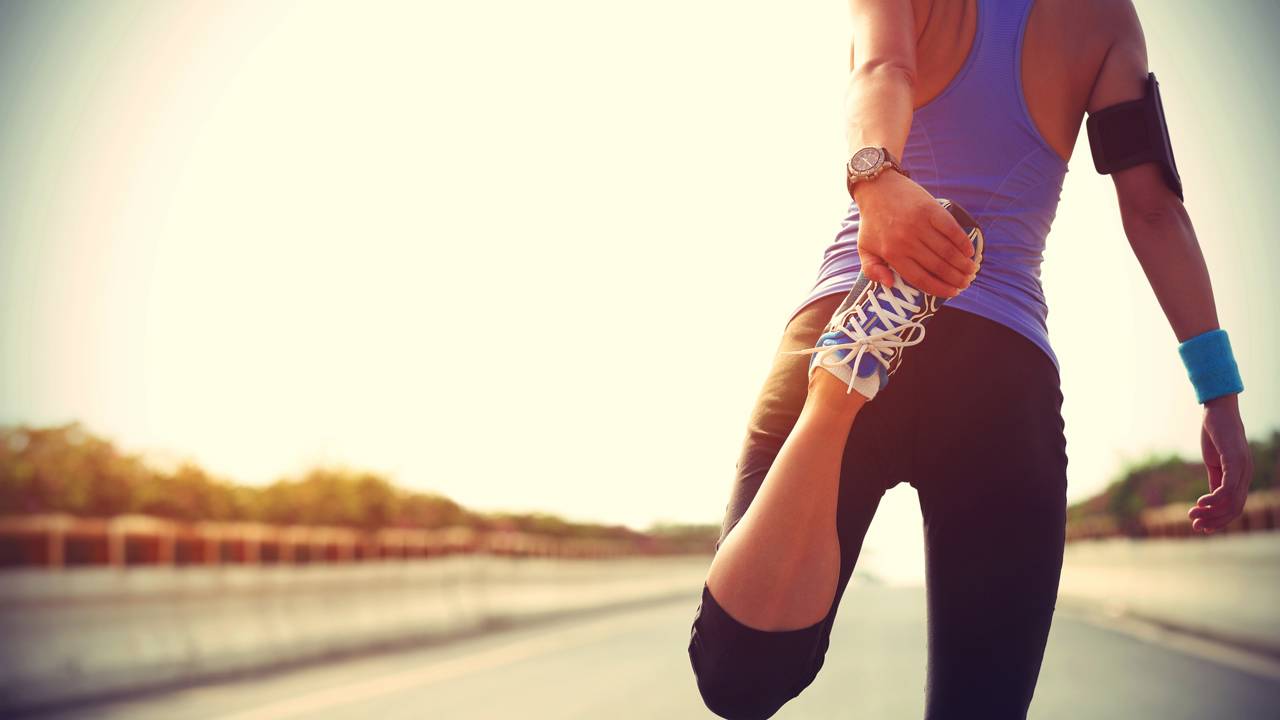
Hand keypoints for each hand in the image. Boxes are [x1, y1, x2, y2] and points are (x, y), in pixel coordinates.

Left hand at [852, 170, 978, 297]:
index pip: (920, 278)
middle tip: (966, 283)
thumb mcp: (864, 248)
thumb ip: (872, 269)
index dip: (939, 288)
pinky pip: (951, 229)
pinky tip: (969, 251)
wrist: (877, 187)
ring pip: (947, 250)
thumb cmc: (872, 221)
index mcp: (892, 253)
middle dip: (956, 278)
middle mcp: (907, 241)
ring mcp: (920, 224)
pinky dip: (963, 242)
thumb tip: (890, 285)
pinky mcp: (930, 209)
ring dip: (962, 263)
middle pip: (938, 266)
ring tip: (971, 270)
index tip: (953, 293)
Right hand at [1187, 393, 1253, 532]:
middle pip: (1234, 509)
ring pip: (1231, 502)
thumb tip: (1211, 500)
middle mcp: (1245, 475)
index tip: (1201, 528)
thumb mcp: (1214, 462)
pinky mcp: (1234, 461)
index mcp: (1241, 477)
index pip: (1235, 507)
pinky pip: (1227, 488)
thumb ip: (1215, 479)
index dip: (1219, 521)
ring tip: (1191, 515)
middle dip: (1214, 521)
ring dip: (1211, 513)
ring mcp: (1242, 469)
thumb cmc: (1216, 434)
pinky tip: (1200, 502)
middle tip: (1194, 526)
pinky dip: (1214, 499)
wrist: (1218, 411)